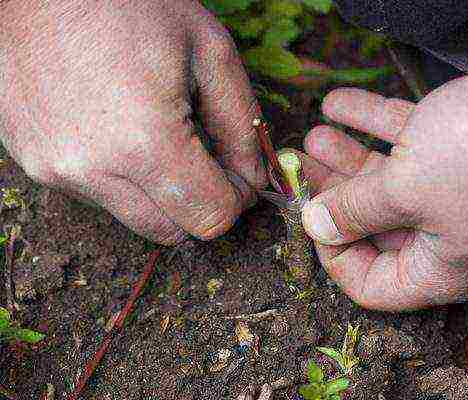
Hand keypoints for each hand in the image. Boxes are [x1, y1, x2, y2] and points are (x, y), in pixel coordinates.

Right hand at [0, 0, 266, 243]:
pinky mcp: (31, 161)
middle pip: (172, 231)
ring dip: (159, 193)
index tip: (236, 172)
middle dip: (200, 203)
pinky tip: (118, 129)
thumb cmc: (128, 2)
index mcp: (144, 142)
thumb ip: (242, 124)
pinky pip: (94, 193)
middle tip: (206, 158)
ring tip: (158, 134)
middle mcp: (92, 170)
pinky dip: (119, 177)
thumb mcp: (209, 51)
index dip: (235, 199)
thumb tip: (255, 178)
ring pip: (133, 217)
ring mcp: (54, 169)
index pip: (210, 218)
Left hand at [301, 40, 467, 310]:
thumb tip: (317, 225)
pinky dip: (375, 125)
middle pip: (375, 226)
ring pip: (390, 182)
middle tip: (304, 168)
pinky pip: (411, 145)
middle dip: (335, 194)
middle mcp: (450, 239)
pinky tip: (339, 103)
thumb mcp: (405, 190)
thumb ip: (355, 210)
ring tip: (313, 134)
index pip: (372, 285)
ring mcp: (459, 195)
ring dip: (349, 157)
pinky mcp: (466, 154)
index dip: (333, 255)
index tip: (310, 216)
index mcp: (441, 270)